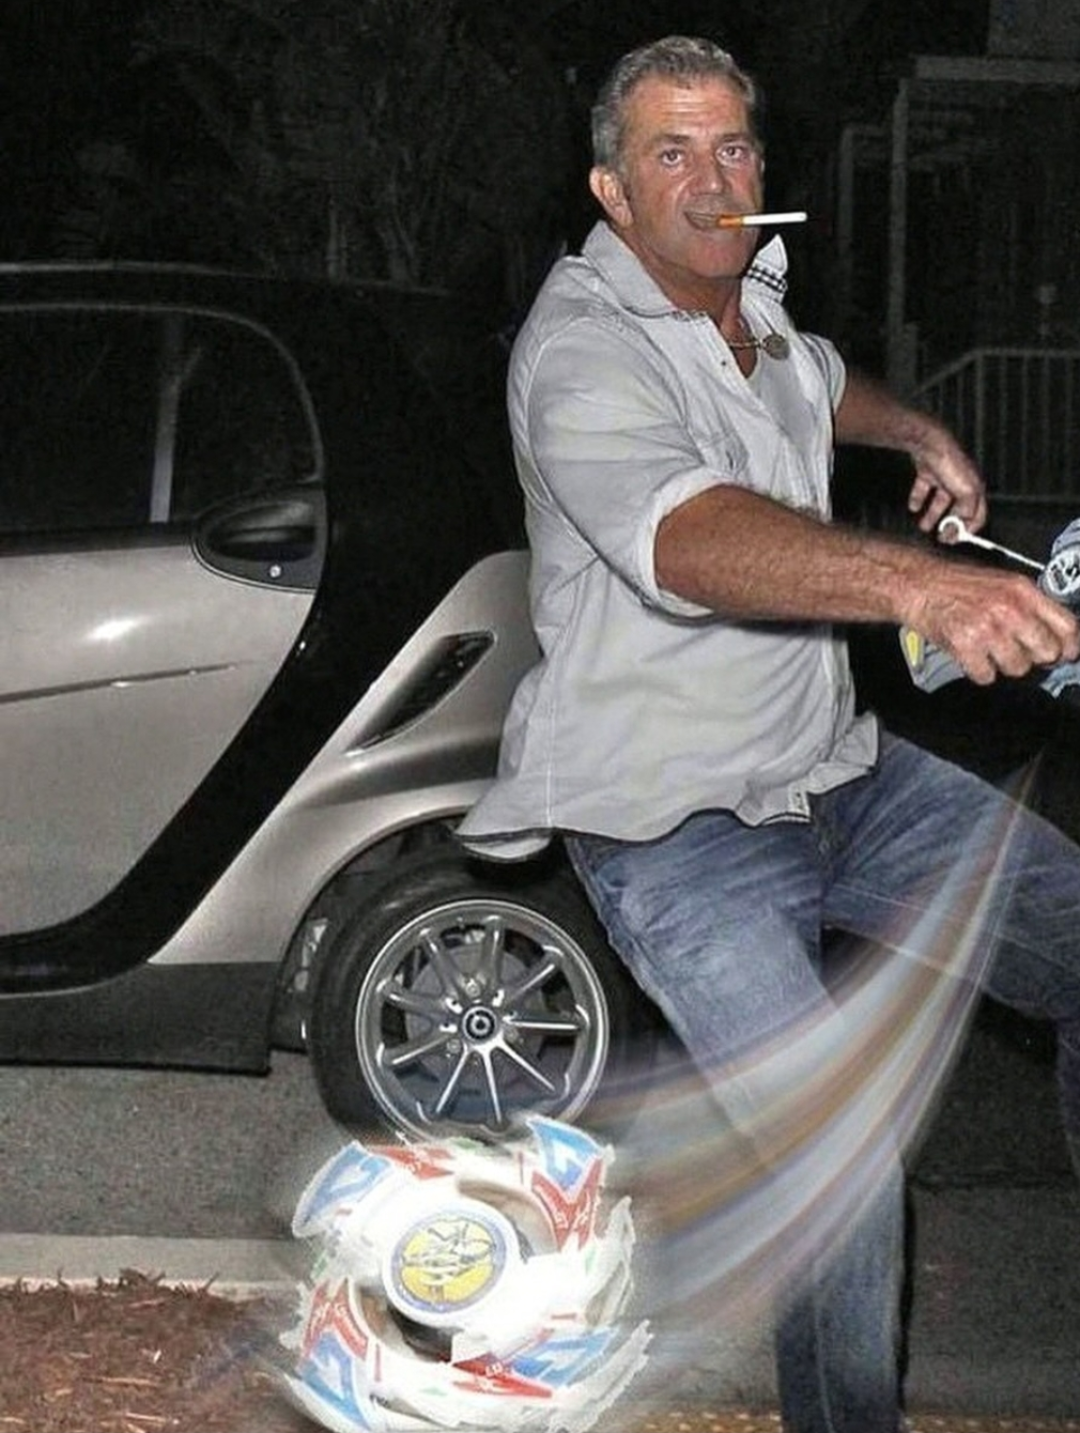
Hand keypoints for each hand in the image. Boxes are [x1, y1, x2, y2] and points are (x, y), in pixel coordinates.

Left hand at [906, 425, 987, 535]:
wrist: (930, 444)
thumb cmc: (951, 464)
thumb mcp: (966, 492)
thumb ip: (967, 511)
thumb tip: (963, 524)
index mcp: (975, 487)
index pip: (978, 514)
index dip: (968, 529)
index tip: (956, 540)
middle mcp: (961, 482)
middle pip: (958, 509)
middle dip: (949, 525)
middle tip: (940, 537)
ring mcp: (945, 476)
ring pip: (940, 501)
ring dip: (932, 515)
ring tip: (923, 527)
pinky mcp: (929, 471)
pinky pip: (924, 489)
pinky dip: (919, 499)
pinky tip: (913, 508)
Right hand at [907, 562, 1079, 685]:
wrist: (916, 583)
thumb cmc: (956, 583)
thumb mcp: (1002, 583)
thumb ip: (1030, 606)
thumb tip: (1054, 637)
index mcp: (1023, 591)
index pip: (1067, 626)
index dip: (1068, 646)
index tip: (1064, 654)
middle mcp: (1010, 608)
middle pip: (1046, 653)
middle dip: (1034, 657)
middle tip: (1017, 650)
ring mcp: (988, 628)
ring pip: (1018, 668)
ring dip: (1003, 665)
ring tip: (988, 649)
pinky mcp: (965, 645)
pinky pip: (986, 676)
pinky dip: (978, 671)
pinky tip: (970, 655)